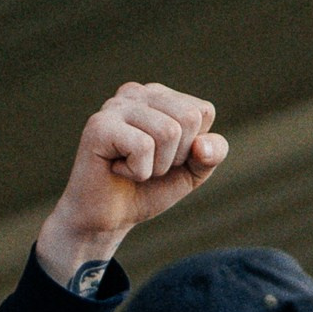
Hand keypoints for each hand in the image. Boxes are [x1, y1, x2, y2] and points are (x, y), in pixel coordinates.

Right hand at [33, 82, 226, 290]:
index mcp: (159, 96)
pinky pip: (143, 146)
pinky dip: (137, 172)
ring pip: (168, 132)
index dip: (191, 147)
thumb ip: (212, 153)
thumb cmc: (147, 189)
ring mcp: (115, 106)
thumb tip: (202, 145)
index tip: (164, 158)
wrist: (106, 219)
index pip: (203, 111)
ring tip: (131, 168)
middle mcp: (136, 92)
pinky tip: (116, 170)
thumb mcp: (192, 171)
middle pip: (189, 118)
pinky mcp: (99, 126)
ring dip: (155, 166)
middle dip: (174, 156)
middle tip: (146, 166)